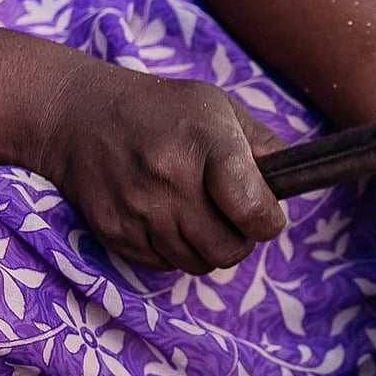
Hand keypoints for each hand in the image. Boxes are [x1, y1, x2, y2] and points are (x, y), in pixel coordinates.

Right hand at [34, 61, 286, 272]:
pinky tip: (166, 216)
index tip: (265, 212)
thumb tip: (299, 180)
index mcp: (206, 145)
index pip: (254, 211)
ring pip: (199, 264)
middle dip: (240, 239)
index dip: (269, 221)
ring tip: (196, 212)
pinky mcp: (116, 233)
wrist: (76, 115)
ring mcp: (139, 211)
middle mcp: (171, 181)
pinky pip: (165, 265)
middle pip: (229, 250)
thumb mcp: (219, 109)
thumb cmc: (162, 110)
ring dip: (208, 247)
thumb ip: (265, 147)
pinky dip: (174, 250)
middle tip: (232, 216)